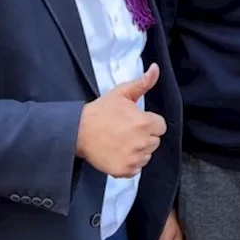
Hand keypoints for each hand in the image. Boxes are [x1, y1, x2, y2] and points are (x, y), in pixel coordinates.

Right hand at [76, 64, 166, 178]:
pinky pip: (137, 168)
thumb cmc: (101, 112)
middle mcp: (141, 142)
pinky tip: (119, 153)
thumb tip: (155, 68)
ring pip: (147, 155)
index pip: (160, 126)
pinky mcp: (124, 171)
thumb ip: (142, 82)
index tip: (136, 121)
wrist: (78, 131)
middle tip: (127, 131)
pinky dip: (130, 163)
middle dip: (144, 136)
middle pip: (154, 141)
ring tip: (122, 142)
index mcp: (144, 123)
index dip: (149, 122)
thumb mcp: (121, 93)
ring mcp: (133, 158)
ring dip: (138, 150)